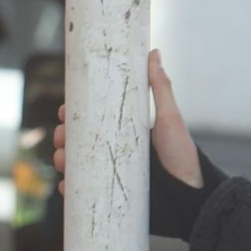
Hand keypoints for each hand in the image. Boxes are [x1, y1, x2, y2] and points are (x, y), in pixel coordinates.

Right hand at [51, 50, 199, 187]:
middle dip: (63, 138)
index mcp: (126, 132)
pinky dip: (71, 190)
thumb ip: (161, 87)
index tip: (64, 113)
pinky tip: (65, 187)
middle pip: (80, 142)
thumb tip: (154, 52)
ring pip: (78, 166)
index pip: (93, 119)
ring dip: (62, 162)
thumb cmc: (182, 156)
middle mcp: (117, 153)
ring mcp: (113, 176)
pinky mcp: (113, 198)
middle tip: (60, 138)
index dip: (74, 116)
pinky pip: (85, 194)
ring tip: (61, 162)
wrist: (190, 198)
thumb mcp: (169, 118)